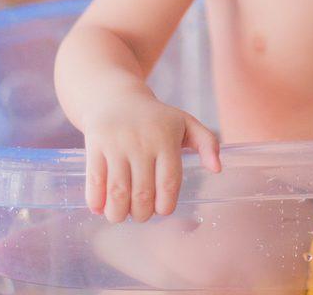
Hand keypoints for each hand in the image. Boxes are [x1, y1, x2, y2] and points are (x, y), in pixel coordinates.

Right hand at [83, 91, 220, 222]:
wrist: (115, 97)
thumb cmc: (156, 117)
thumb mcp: (186, 123)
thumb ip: (208, 143)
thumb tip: (217, 169)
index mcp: (166, 138)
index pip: (169, 185)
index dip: (165, 207)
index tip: (161, 209)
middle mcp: (142, 141)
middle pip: (142, 194)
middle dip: (141, 214)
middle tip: (140, 214)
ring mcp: (116, 142)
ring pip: (117, 192)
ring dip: (117, 213)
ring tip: (120, 214)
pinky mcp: (95, 144)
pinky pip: (95, 181)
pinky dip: (95, 201)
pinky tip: (99, 206)